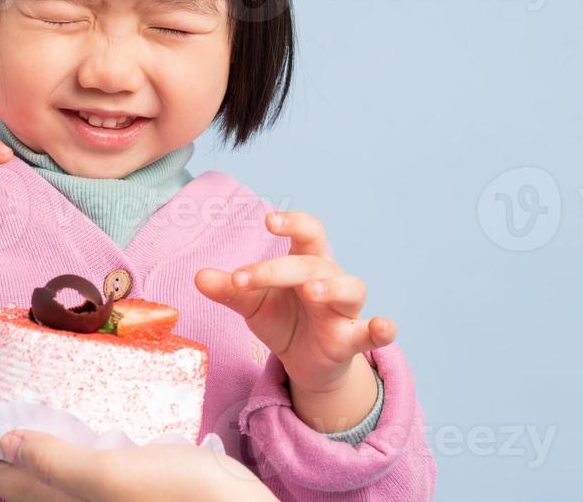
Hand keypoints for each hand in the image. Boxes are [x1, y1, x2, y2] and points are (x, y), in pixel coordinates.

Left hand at [0, 429, 275, 501]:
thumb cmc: (184, 496)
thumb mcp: (115, 475)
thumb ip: (58, 461)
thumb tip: (5, 442)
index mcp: (68, 501)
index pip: (2, 480)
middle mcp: (80, 501)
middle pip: (20, 479)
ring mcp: (106, 495)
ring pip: (49, 473)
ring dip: (24, 446)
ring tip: (8, 415)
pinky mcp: (132, 483)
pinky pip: (79, 464)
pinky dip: (63, 444)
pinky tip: (73, 423)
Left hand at [194, 210, 394, 432]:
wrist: (303, 363)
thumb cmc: (283, 320)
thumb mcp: (251, 304)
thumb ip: (228, 289)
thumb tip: (198, 277)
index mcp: (305, 262)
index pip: (307, 232)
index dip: (293, 222)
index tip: (269, 220)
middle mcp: (329, 278)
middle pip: (313, 262)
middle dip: (278, 269)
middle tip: (243, 279)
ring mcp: (344, 309)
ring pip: (351, 287)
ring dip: (332, 287)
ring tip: (310, 292)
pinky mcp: (351, 340)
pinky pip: (372, 332)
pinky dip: (382, 329)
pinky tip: (384, 326)